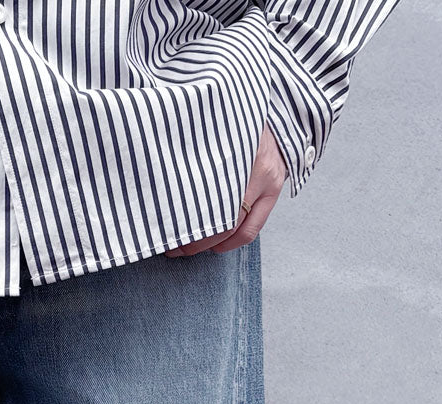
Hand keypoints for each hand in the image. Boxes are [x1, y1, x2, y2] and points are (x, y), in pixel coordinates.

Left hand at [164, 123, 287, 257]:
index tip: (165, 227)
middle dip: (197, 239)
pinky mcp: (274, 192)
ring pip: (240, 230)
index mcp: (238, 150)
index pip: (210, 196)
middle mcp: (257, 169)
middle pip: (225, 219)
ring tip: (191, 248)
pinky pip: (253, 230)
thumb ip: (197, 148)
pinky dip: (232, 242)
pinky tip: (216, 246)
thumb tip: (165, 171)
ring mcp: (269, 183)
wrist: (276, 116)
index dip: (186, 217)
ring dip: (214, 245)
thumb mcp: (218, 130)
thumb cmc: (237, 123)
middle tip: (174, 246)